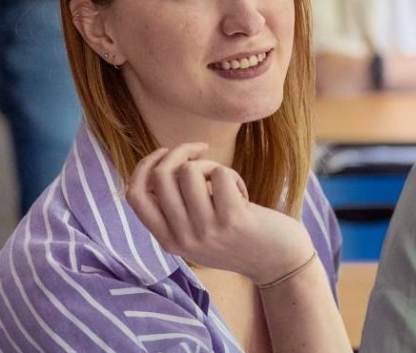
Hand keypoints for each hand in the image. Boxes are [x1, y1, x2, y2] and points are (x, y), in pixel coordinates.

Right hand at [125, 143, 315, 282]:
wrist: (280, 263)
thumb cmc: (239, 238)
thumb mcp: (198, 233)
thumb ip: (176, 209)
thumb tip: (160, 164)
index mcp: (169, 240)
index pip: (135, 195)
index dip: (144, 166)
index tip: (164, 153)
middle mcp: (183, 238)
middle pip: (160, 176)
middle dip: (180, 151)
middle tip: (201, 153)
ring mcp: (206, 231)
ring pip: (188, 171)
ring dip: (211, 167)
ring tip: (228, 185)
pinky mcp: (231, 220)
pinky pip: (219, 173)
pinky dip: (232, 175)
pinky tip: (242, 195)